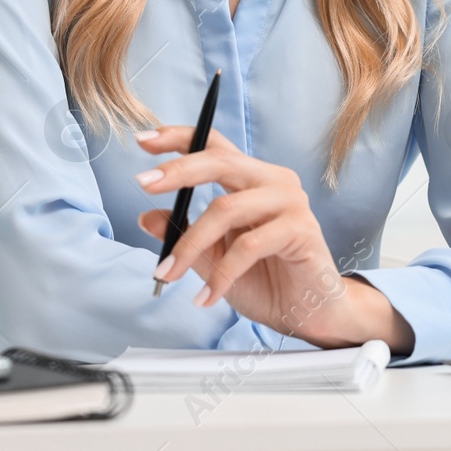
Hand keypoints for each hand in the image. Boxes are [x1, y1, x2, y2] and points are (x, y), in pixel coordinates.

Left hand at [133, 126, 412, 352]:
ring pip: (226, 209)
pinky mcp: (301, 229)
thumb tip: (145, 216)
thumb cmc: (265, 279)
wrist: (308, 313)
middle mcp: (273, 180)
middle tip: (142, 184)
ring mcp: (290, 202)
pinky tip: (206, 297)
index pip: (214, 144)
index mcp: (251, 178)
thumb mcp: (212, 257)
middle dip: (178, 171)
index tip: (143, 140)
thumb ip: (185, 234)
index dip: (179, 137)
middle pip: (220, 162)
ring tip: (167, 274)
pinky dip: (220, 275)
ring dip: (189, 245)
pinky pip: (248, 246)